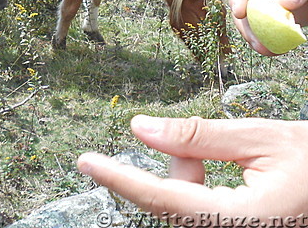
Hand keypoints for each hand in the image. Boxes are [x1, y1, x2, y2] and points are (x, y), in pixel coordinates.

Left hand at [78, 115, 307, 225]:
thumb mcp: (260, 139)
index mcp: (244, 220)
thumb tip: (141, 128)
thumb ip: (197, 136)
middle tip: (185, 139)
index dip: (121, 179)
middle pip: (171, 202)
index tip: (87, 163)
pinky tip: (222, 171)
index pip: (166, 199)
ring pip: (182, 205)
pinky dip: (199, 184)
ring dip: (189, 174)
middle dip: (174, 165)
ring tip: (226, 157)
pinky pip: (198, 211)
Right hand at [226, 0, 307, 54]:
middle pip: (240, 7)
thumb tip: (284, 3)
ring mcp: (259, 4)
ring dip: (256, 39)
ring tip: (268, 50)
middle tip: (257, 40)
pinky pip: (263, 31)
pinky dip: (268, 42)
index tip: (240, 13)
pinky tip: (276, 49)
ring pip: (248, 24)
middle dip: (246, 26)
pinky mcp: (268, 18)